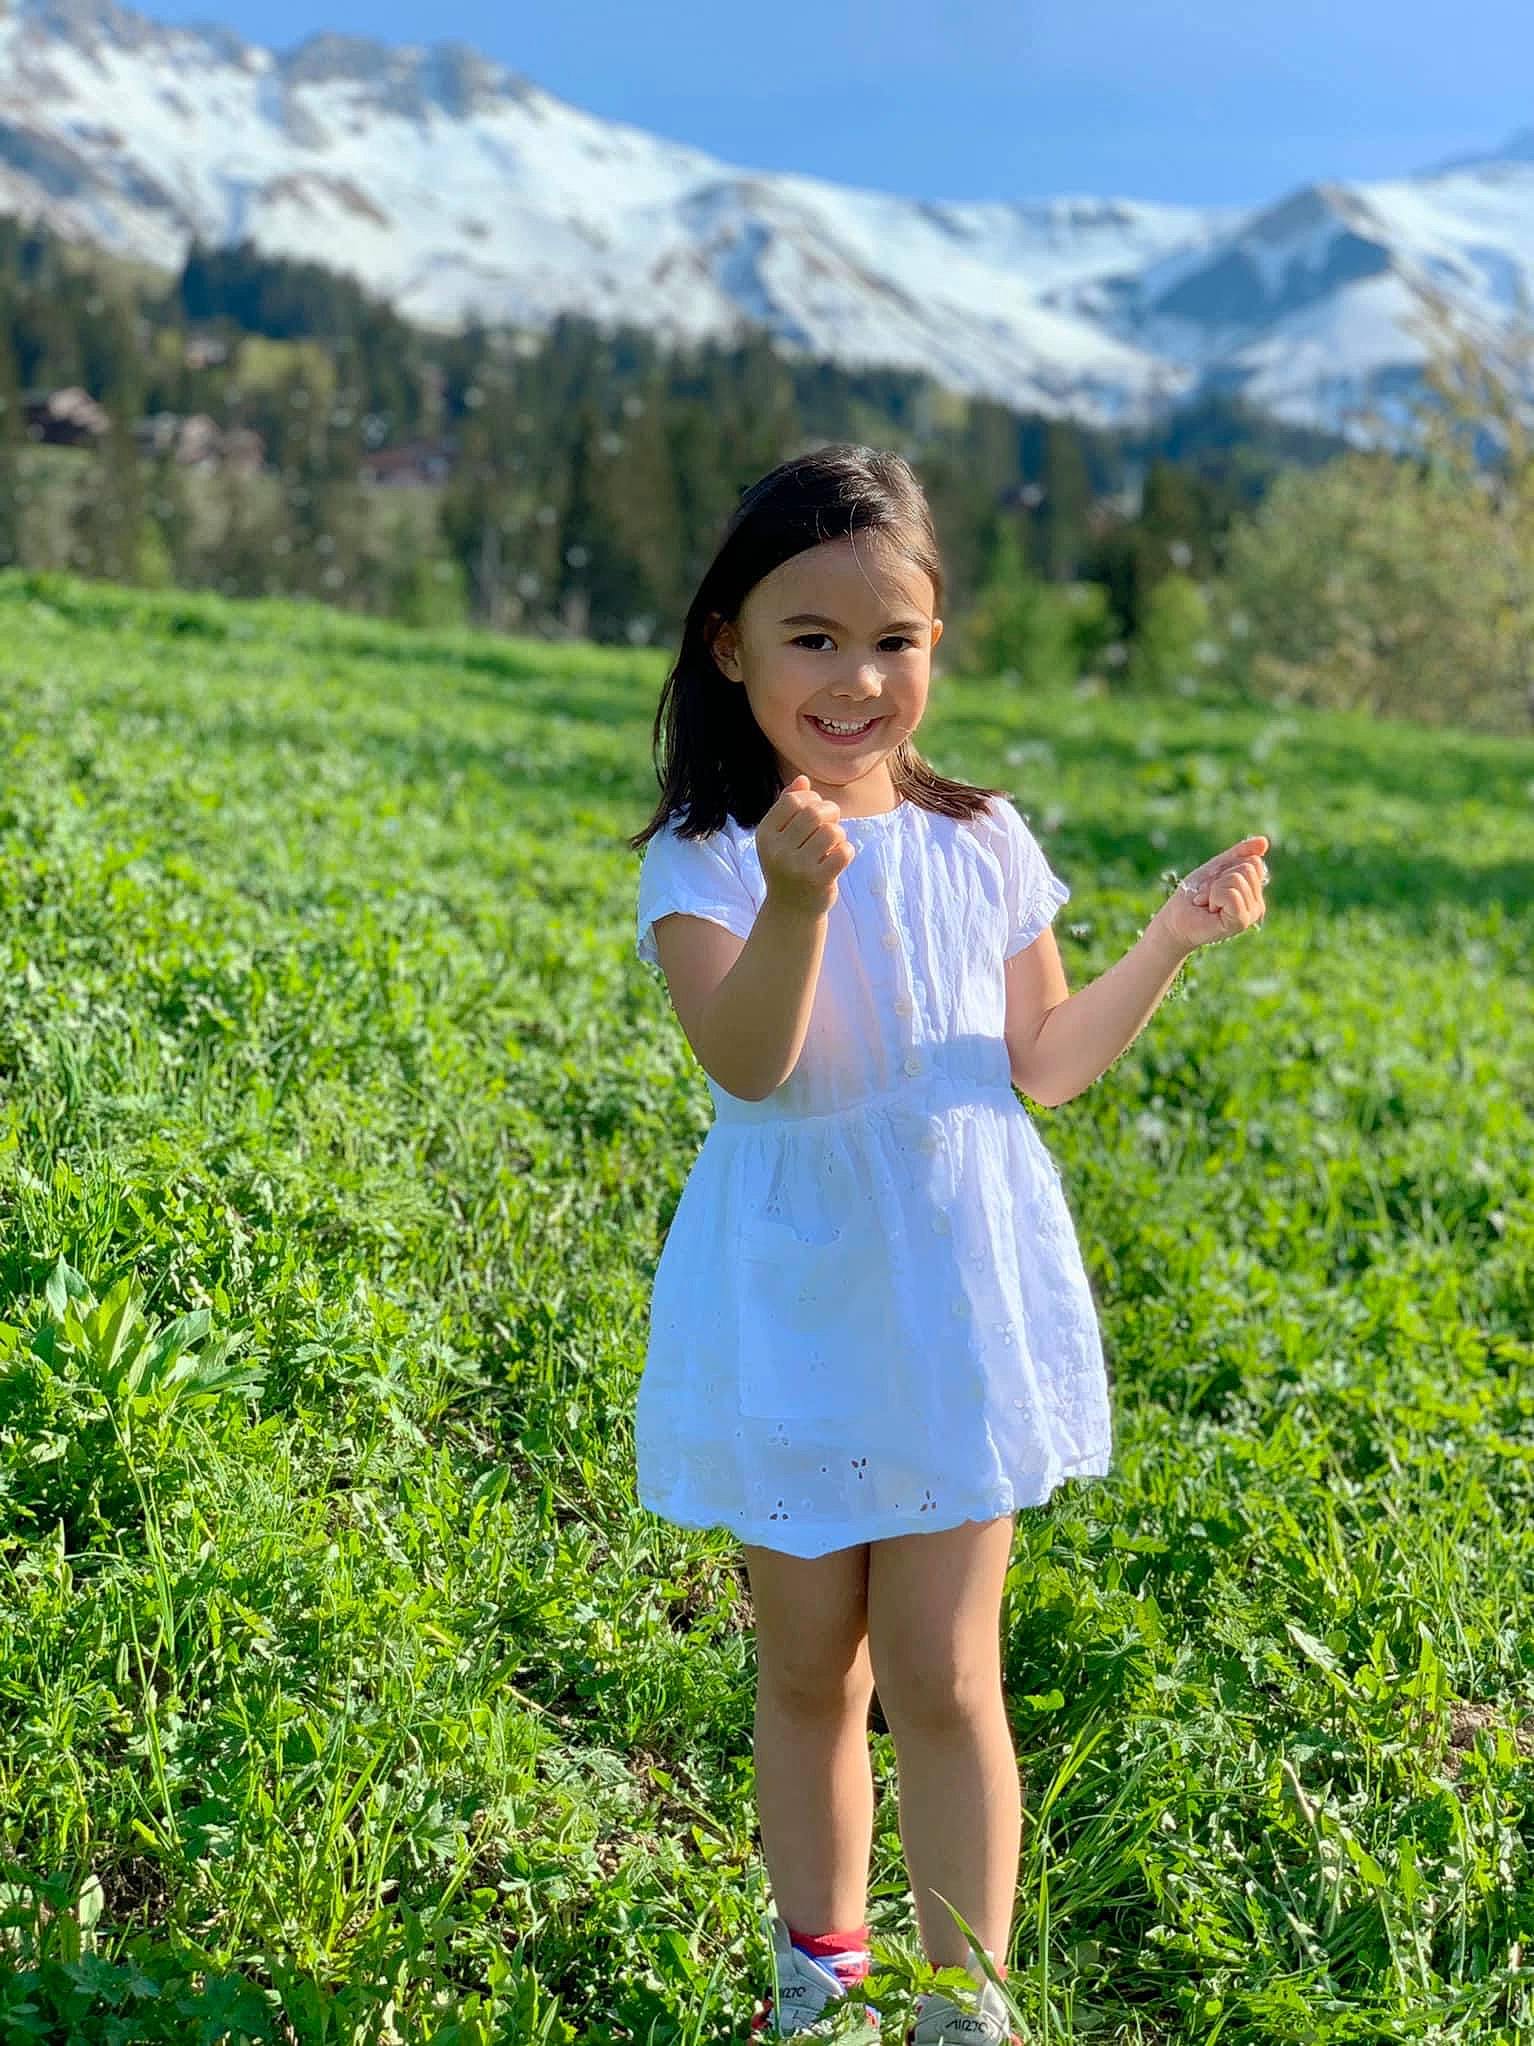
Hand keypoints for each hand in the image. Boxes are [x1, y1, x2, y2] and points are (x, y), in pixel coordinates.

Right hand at [756, 774, 855, 916]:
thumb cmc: (789, 865)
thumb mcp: (781, 836)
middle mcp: (777, 850)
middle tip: (832, 823)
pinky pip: (844, 852)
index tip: (817, 810)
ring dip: (839, 834)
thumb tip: (803, 780)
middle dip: (830, 812)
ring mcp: (796, 867)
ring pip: (832, 832)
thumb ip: (788, 807)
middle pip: (814, 813)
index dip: (812, 799)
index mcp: (765, 834)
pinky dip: (847, 851)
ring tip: (833, 845)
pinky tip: (839, 858)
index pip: (793, 801)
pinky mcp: (817, 881)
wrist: (791, 910)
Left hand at [1151, 836, 1269, 953]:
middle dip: (1220, 877)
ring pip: (1237, 879)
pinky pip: (1231, 894)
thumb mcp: (1217, 868)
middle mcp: (1258, 904)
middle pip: (1247, 868)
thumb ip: (1239, 854)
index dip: (1228, 867)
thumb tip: (1264, 841)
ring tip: (1207, 902)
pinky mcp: (1241, 922)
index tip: (1214, 883)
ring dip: (1213, 888)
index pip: (1253, 861)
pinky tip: (1209, 909)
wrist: (1174, 919)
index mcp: (1254, 891)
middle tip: (1209, 895)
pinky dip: (1213, 896)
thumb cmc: (1194, 894)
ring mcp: (1251, 914)